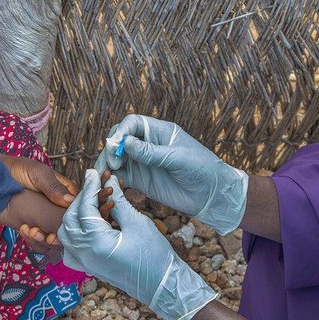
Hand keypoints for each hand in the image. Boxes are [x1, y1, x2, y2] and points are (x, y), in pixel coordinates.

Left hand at [19, 175, 113, 265]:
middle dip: (59, 236)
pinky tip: (23, 229)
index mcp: (66, 193)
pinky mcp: (32, 228)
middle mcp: (58, 209)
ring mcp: (45, 220)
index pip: (80, 210)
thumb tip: (70, 199)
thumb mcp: (37, 173)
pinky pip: (39, 242)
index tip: (67, 228)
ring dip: (43, 240)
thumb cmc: (17, 170)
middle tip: (48, 237)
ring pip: (54, 239)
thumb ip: (54, 186)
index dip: (76, 221)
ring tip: (30, 230)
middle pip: (69, 230)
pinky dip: (33, 241)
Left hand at [58, 170, 217, 319]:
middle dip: (80, 199)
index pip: (84, 208)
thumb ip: (119, 200)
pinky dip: (74, 234)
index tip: (94, 172)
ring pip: (66, 234)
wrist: (161, 285)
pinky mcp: (89, 268)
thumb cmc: (154, 255)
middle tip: (93, 184)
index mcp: (96, 242)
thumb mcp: (137, 223)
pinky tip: (86, 225)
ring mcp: (85, 263)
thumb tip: (109, 180)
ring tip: (90, 202)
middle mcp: (85, 254)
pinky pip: (71, 249)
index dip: (89, 187)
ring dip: (74, 215)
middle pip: (70, 219)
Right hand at [92, 114, 248, 233]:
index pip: (132, 123)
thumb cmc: (202, 169)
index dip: (121, 131)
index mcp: (158, 131)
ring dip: (107, 163)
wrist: (212, 196)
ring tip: (106, 174)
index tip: (116, 144)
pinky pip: (120, 176)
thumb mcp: (178, 158)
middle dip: (111, 148)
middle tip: (114, 162)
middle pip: (120, 139)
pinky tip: (108, 183)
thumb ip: (151, 152)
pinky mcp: (140, 180)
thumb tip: (125, 142)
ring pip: (116, 157)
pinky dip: (111, 178)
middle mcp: (147, 144)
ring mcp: (142, 162)